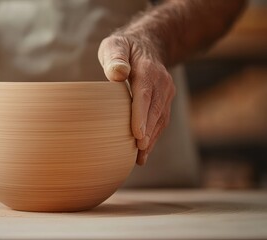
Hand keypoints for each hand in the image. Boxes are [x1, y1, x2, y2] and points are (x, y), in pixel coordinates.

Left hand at [98, 34, 175, 164]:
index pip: (144, 94)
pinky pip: (161, 120)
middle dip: (148, 133)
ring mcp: (165, 92)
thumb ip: (115, 58)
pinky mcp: (164, 101)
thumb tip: (118, 73)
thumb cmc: (124, 48)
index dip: (141, 116)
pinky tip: (144, 151)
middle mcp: (161, 82)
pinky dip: (153, 136)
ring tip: (140, 158)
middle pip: (154, 111)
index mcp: (147, 69)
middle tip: (138, 152)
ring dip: (151, 139)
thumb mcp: (115, 45)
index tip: (137, 134)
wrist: (148, 45)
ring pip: (160, 119)